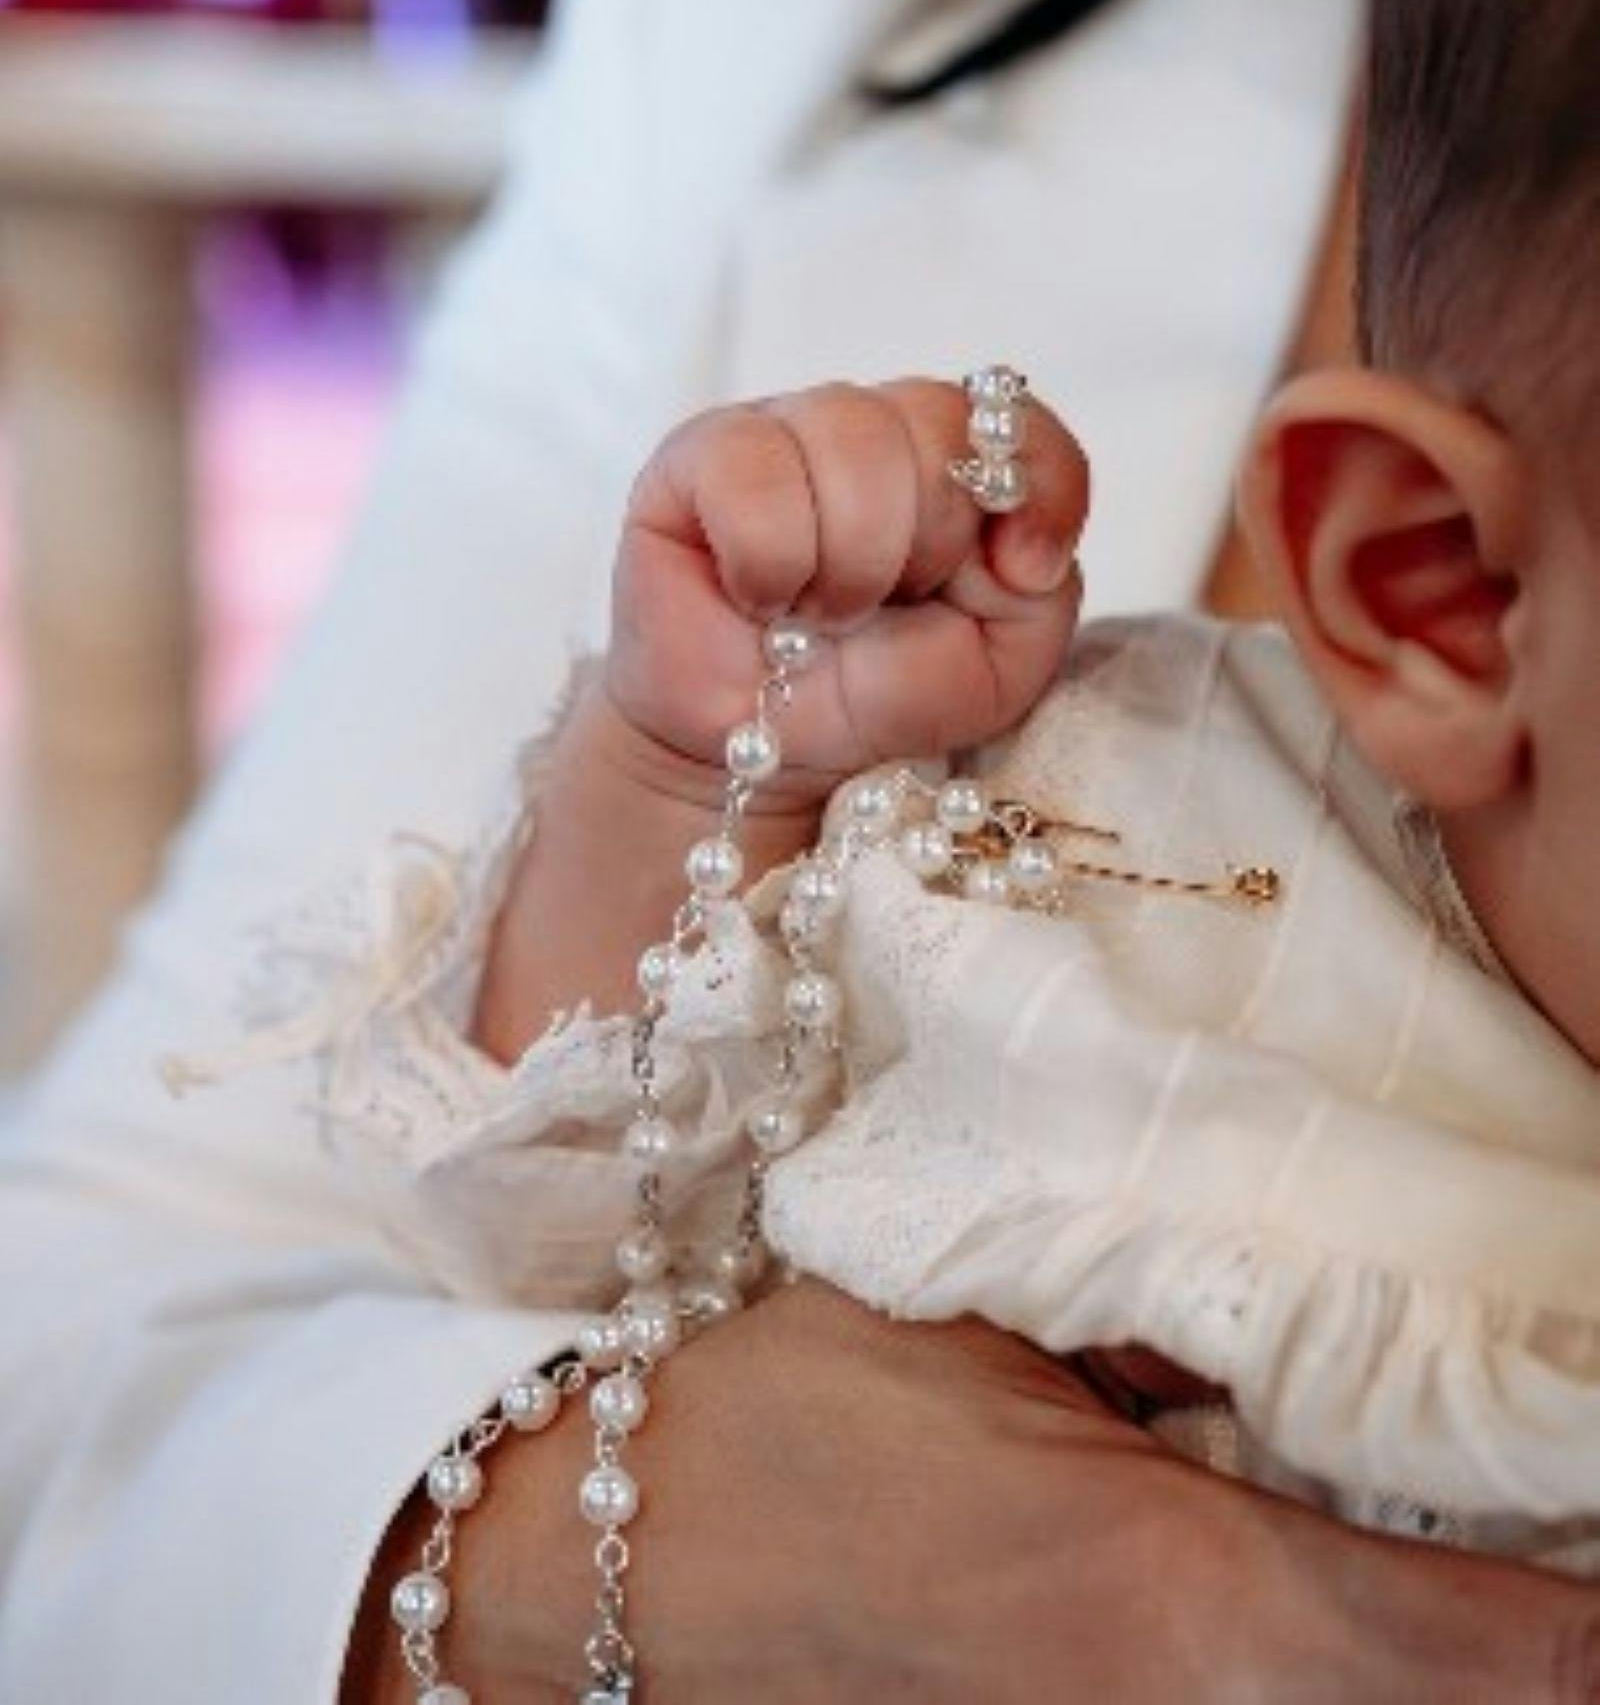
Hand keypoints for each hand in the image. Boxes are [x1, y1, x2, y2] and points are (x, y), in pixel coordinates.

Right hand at [347, 1283, 1599, 1702]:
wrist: (625, 1561)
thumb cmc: (790, 1416)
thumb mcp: (978, 1325)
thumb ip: (1160, 1328)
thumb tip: (1294, 1319)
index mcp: (1172, 1590)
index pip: (1486, 1646)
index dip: (1595, 1611)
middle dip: (1537, 1623)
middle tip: (1552, 1502)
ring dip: (1438, 1646)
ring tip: (1468, 1537)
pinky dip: (1338, 1653)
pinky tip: (1319, 1572)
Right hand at [608, 378, 1088, 802]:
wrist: (761, 756)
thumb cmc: (869, 698)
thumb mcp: (996, 667)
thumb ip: (1044, 594)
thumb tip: (1019, 540)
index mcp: (947, 462)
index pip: (1012, 420)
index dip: (1037, 486)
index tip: (1025, 572)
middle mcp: (869, 428)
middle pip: (936, 425)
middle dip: (924, 547)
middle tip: (880, 609)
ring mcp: (782, 430)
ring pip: (852, 439)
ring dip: (848, 564)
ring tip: (819, 613)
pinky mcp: (697, 456)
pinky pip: (756, 476)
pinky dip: (769, 561)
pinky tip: (761, 597)